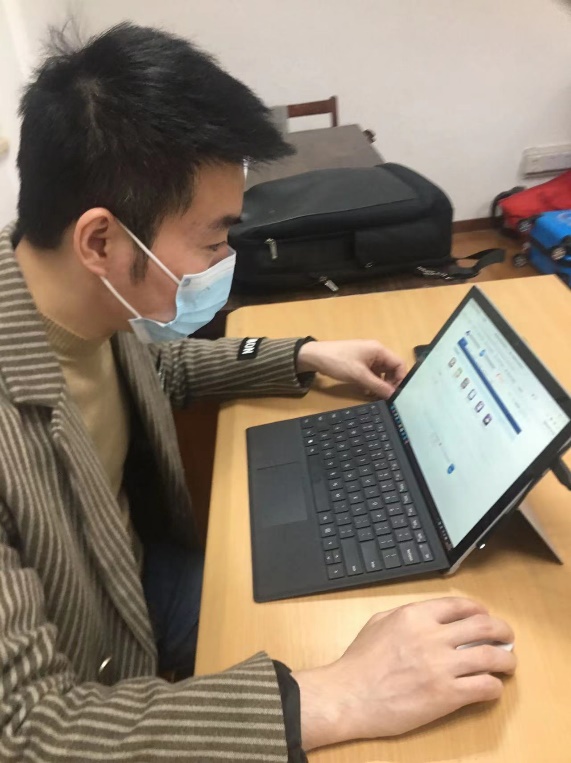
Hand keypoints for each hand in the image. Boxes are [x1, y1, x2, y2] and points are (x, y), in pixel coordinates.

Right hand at [292, 597, 515, 750]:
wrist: (350, 695)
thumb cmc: (359, 662)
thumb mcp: (378, 623)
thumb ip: (406, 616)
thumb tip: (429, 617)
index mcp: (416, 615)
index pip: (460, 606)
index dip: (479, 611)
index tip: (485, 618)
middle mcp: (432, 636)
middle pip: (483, 627)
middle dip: (501, 631)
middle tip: (506, 638)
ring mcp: (442, 666)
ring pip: (490, 657)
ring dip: (505, 659)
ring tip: (507, 663)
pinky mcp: (446, 695)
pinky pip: (484, 687)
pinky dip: (494, 686)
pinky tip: (492, 687)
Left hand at [297, 340, 406, 398]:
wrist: (315, 357)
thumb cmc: (338, 362)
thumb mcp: (359, 375)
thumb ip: (377, 385)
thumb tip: (393, 395)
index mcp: (379, 350)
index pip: (399, 364)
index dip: (401, 379)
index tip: (397, 393)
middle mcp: (376, 352)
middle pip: (391, 369)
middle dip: (389, 383)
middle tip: (384, 396)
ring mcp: (367, 357)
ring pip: (381, 373)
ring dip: (379, 385)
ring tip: (373, 395)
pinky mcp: (360, 363)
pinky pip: (371, 374)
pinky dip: (370, 383)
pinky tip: (365, 391)